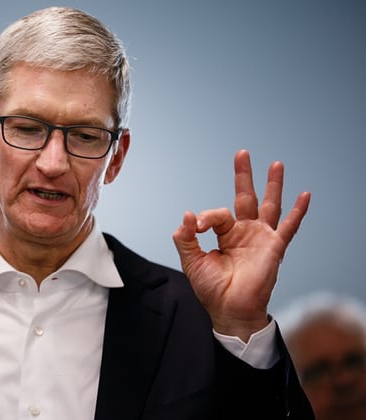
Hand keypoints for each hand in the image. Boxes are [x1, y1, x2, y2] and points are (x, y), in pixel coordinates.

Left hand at [172, 149, 309, 340]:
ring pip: (269, 206)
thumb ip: (185, 237)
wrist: (228, 310)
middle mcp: (245, 233)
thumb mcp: (192, 260)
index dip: (205, 217)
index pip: (217, 214)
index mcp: (226, 235)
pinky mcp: (273, 248)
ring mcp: (261, 239)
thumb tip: (186, 215)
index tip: (196, 227)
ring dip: (273, 185)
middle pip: (245, 198)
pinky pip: (288, 227)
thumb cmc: (212, 289)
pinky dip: (297, 212)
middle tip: (242, 154)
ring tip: (276, 164)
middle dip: (244, 176)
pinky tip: (304, 195)